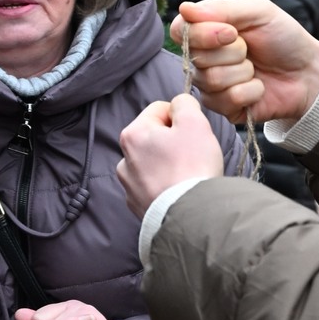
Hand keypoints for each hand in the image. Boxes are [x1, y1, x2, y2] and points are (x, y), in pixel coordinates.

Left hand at [117, 93, 224, 218]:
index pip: (159, 109)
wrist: (190, 216)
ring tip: (188, 176)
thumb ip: (184, 103)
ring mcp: (129, 186)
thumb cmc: (192, 166)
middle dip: (175, 142)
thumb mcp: (195, 122)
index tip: (193, 133)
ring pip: (154, 163)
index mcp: (133, 134)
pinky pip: (154, 186)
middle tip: (194, 155)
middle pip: (155, 137)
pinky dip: (166, 186)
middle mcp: (124, 159)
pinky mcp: (138, 206)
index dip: (181, 117)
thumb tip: (179, 104)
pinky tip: (180, 191)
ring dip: (169, 165)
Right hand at [171, 0, 318, 125]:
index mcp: (207, 32)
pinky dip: (250, 91)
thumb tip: (185, 8)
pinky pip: (226, 100)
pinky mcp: (225, 109)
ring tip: (256, 68)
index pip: (179, 30)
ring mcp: (212, 86)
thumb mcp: (258, 12)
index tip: (232, 32)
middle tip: (251, 50)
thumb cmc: (284, 38)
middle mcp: (204, 59)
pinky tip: (259, 87)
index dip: (202, 33)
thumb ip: (221, 9)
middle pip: (196, 57)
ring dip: (243, 71)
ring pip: (211, 79)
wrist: (309, 72)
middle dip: (233, 51)